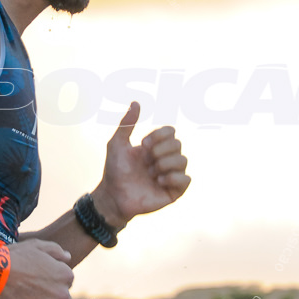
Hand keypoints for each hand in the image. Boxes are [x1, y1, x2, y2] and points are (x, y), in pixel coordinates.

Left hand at [93, 101, 190, 226]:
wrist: (113, 196)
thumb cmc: (114, 171)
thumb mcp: (117, 144)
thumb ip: (127, 124)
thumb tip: (136, 102)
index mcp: (155, 147)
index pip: (171, 131)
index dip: (160, 134)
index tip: (143, 144)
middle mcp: (165, 159)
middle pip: (178, 143)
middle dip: (161, 149)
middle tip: (146, 160)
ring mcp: (170, 176)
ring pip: (183, 160)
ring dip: (165, 163)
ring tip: (151, 172)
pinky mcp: (174, 192)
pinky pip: (186, 179)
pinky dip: (174, 177)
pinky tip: (159, 181)